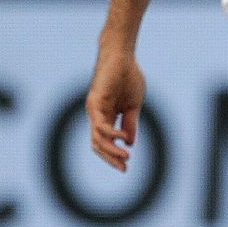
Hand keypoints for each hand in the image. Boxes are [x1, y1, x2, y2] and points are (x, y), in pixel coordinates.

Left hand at [87, 38, 145, 171]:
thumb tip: (129, 142)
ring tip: (127, 157)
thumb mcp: (133, 106)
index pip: (105, 142)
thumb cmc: (128, 78)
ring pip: (97, 138)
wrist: (123, 58)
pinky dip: (111, 134)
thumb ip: (130, 123)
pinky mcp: (95, 102)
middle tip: (124, 168)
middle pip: (98, 144)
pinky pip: (100, 124)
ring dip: (111, 150)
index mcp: (106, 116)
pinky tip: (123, 137)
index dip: (114, 155)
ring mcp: (94, 110)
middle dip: (110, 158)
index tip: (127, 166)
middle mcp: (97, 115)